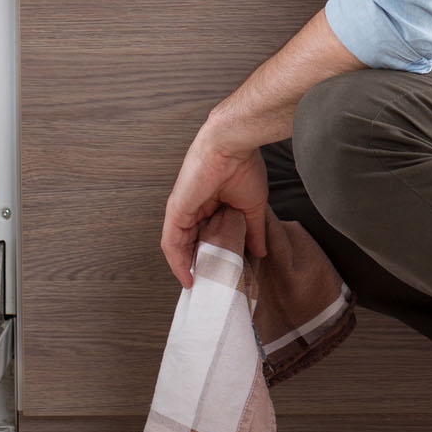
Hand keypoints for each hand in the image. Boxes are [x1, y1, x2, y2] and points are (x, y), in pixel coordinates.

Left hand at [160, 130, 269, 287]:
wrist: (233, 145)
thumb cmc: (243, 167)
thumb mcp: (252, 208)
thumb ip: (253, 231)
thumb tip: (260, 252)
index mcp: (212, 205)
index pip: (208, 237)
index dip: (213, 256)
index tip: (222, 274)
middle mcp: (195, 209)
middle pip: (192, 243)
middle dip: (199, 265)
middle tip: (209, 285)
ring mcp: (183, 211)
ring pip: (179, 247)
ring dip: (187, 268)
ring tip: (198, 286)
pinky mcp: (177, 211)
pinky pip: (171, 242)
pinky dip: (177, 262)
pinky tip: (186, 276)